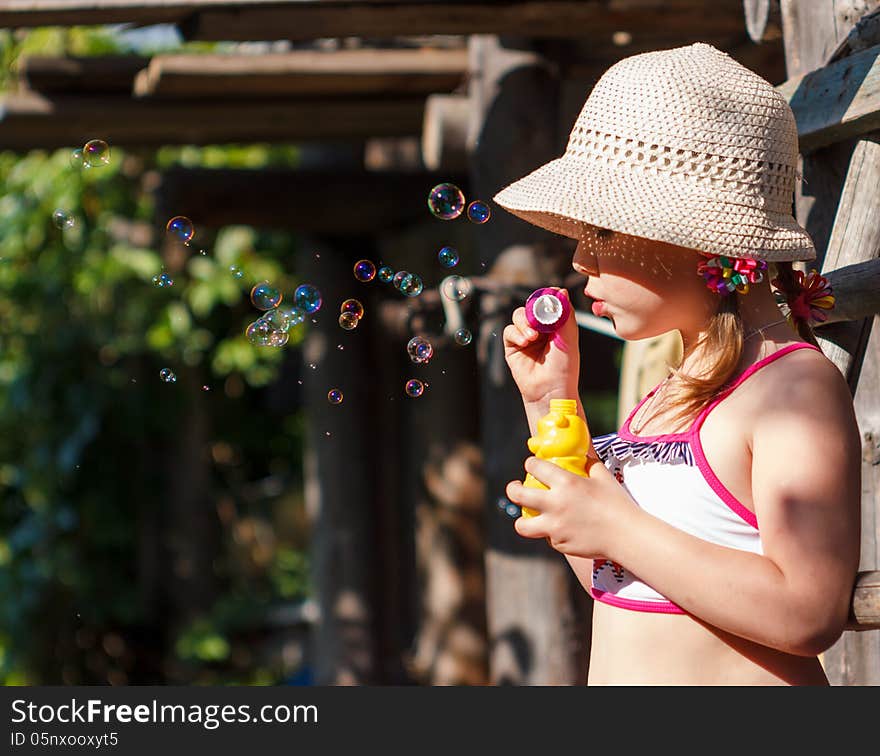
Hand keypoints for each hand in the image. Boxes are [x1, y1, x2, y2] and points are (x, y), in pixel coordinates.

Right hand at [502, 288, 579, 404]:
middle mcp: (540, 329)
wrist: (550, 388)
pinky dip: (516, 333)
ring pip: (518, 316)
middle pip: (530, 306)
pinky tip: (525, 341)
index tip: (549, 295)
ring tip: (532, 336)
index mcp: (555, 325)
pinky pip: (509, 331)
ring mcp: (526, 337)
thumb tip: (560, 290)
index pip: (548, 303)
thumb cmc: (564, 366)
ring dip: (524, 322)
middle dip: (534, 309)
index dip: (546, 298)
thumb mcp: (569, 336)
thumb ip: (565, 313)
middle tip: (540, 318)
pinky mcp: (513, 346)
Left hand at [505, 455, 638, 558]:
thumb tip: (582, 455)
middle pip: (517, 495)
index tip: (532, 466)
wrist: (626, 535)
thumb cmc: (617, 503)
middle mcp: (555, 503)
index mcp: (565, 482)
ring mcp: (555, 526)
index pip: (534, 466)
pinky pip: (547, 537)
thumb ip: (589, 463)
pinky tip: (560, 529)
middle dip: (512, 489)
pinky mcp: (559, 543)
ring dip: (522, 520)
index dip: (530, 464)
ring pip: (522, 525)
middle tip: (515, 488)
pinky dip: (550, 533)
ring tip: (526, 517)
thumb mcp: (603, 476)